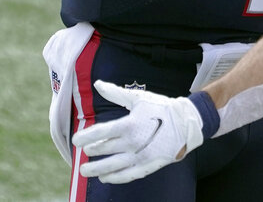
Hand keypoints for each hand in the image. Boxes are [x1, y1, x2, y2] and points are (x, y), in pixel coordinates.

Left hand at [71, 81, 205, 183]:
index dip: (84, 137)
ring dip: (95, 170)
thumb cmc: (161, 108)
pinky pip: (126, 175)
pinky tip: (106, 177)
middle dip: (90, 151)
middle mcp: (131, 142)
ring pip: (110, 167)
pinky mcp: (147, 166)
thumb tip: (98, 83)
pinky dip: (114, 178)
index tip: (77, 140)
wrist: (186, 123)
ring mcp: (139, 156)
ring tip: (86, 171)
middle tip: (85, 152)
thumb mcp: (138, 98)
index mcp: (128, 124)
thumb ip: (116, 93)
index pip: (99, 133)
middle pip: (102, 150)